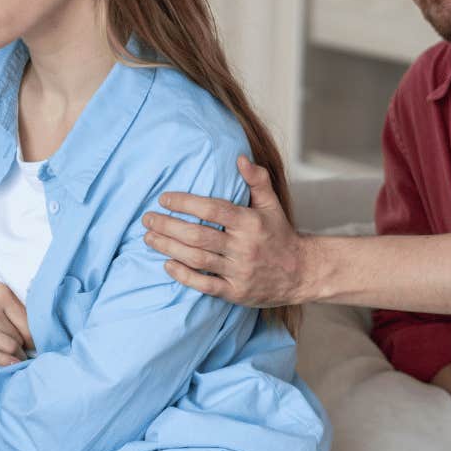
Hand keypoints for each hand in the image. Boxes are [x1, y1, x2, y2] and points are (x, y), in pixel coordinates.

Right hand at [0, 250, 33, 366]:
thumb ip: (8, 305)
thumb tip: (27, 328)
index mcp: (2, 294)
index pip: (29, 324)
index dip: (37, 338)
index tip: (38, 344)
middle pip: (19, 338)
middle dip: (26, 349)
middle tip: (30, 355)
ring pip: (6, 347)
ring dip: (16, 356)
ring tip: (19, 361)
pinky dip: (2, 361)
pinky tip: (10, 364)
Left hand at [144, 155, 307, 306]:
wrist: (302, 272)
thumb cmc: (280, 235)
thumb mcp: (272, 205)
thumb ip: (257, 180)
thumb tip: (240, 158)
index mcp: (250, 222)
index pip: (212, 209)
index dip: (185, 203)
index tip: (164, 198)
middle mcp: (244, 247)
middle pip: (199, 235)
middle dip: (168, 226)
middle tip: (148, 219)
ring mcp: (240, 271)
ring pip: (198, 259)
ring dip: (169, 248)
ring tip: (149, 238)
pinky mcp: (236, 292)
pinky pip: (205, 285)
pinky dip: (184, 275)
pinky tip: (168, 264)